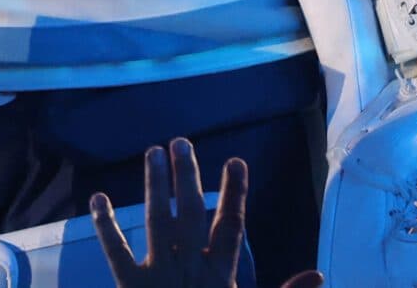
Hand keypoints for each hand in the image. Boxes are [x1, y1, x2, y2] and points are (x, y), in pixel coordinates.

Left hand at [88, 138, 323, 287]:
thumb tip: (319, 276)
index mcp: (220, 277)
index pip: (231, 227)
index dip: (234, 194)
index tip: (235, 162)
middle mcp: (189, 268)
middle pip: (190, 214)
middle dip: (187, 177)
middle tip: (181, 142)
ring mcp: (158, 275)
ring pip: (157, 222)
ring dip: (155, 186)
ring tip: (152, 153)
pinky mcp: (130, 286)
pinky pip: (115, 252)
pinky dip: (105, 225)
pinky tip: (96, 198)